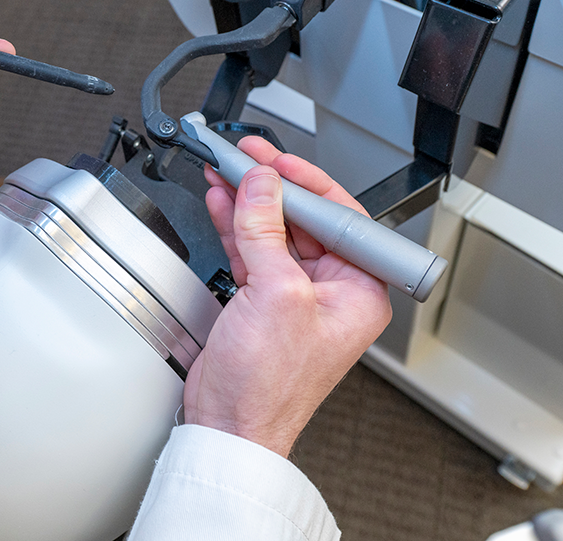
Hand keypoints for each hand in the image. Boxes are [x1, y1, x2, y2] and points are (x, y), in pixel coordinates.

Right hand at [184, 136, 391, 456]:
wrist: (229, 424)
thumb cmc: (268, 387)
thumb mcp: (275, 294)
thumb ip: (265, 231)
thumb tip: (260, 186)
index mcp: (359, 290)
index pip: (340, 218)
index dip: (306, 183)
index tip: (276, 160)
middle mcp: (332, 290)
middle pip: (304, 219)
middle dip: (271, 187)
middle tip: (245, 158)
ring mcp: (295, 294)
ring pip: (273, 231)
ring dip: (248, 202)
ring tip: (225, 171)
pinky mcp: (262, 299)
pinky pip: (252, 248)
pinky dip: (235, 224)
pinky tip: (222, 201)